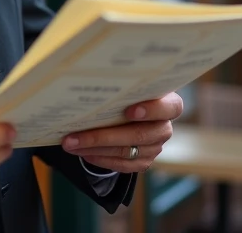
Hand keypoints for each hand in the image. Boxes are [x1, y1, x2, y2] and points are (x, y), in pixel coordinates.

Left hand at [61, 92, 183, 172]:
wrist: (132, 114)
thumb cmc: (128, 94)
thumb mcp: (130, 86)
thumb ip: (122, 84)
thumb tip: (89, 77)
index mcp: (168, 104)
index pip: (171, 107)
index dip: (152, 110)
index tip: (128, 111)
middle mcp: (164, 127)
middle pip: (139, 134)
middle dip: (103, 136)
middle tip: (74, 135)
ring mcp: (155, 147)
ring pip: (126, 151)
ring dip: (94, 148)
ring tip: (70, 143)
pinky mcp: (144, 162)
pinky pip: (122, 165)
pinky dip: (100, 158)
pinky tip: (82, 151)